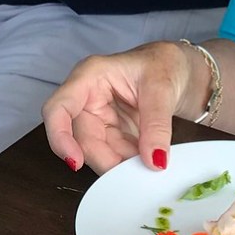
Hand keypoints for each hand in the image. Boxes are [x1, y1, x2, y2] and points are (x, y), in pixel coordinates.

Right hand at [43, 42, 195, 174]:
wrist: (176, 70)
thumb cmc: (163, 64)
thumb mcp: (163, 89)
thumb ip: (157, 125)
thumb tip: (154, 160)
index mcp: (89, 77)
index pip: (58, 109)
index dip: (59, 137)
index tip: (76, 162)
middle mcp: (87, 99)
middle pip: (81, 139)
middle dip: (106, 159)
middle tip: (135, 170)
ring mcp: (98, 118)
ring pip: (97, 153)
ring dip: (120, 163)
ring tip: (148, 161)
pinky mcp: (110, 133)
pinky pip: (114, 155)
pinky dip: (129, 162)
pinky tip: (147, 159)